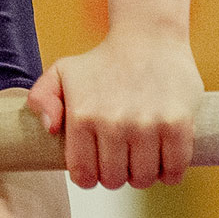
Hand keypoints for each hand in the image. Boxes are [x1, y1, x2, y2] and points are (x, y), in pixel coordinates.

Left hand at [26, 26, 203, 189]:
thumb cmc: (104, 60)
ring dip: (141, 174)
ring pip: (142, 179)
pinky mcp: (177, 126)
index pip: (83, 174)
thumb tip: (51, 129)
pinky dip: (169, 173)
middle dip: (115, 175)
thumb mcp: (62, 71)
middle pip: (113, 180)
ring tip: (140, 155)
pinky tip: (163, 158)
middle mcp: (113, 123)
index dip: (88, 177)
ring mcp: (146, 125)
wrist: (148, 37)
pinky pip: (173, 172)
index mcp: (82, 115)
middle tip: (120, 157)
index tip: (96, 167)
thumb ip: (41, 98)